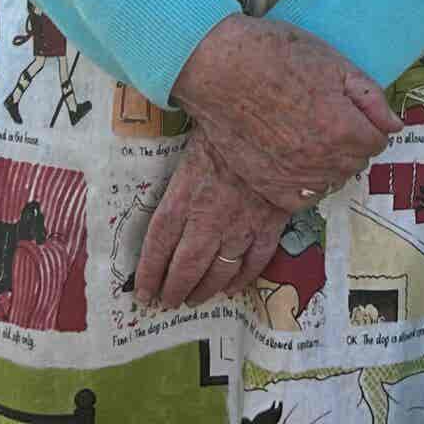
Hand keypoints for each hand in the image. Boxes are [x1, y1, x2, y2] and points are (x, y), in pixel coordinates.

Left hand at [134, 135, 289, 309]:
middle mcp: (210, 217)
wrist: (282, 126)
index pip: (158, 242)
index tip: (141, 291)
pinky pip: (254, 262)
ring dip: (204, 290)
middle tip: (166, 302)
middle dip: (174, 288)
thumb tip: (156, 128)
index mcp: (185, 194)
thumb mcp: (193, 130)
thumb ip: (176, 149)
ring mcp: (242, 224)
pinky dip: (241, 279)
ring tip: (194, 300)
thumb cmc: (230, 122)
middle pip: (186, 266)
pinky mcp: (270, 224)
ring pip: (219, 271)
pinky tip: (232, 287)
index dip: (148, 271)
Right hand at [169, 16, 399, 206]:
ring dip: (330, 162)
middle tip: (329, 116)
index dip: (369, 121)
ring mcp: (293, 178)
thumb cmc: (275, 55)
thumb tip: (395, 125)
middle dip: (352, 142)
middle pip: (357, 162)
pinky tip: (294, 156)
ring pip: (332, 180)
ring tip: (309, 133)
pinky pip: (303, 197)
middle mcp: (321, 161)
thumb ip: (371, 98)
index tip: (351, 108)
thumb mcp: (334, 62)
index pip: (379, 140)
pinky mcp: (268, 187)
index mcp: (343, 129)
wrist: (218, 68)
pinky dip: (305, 181)